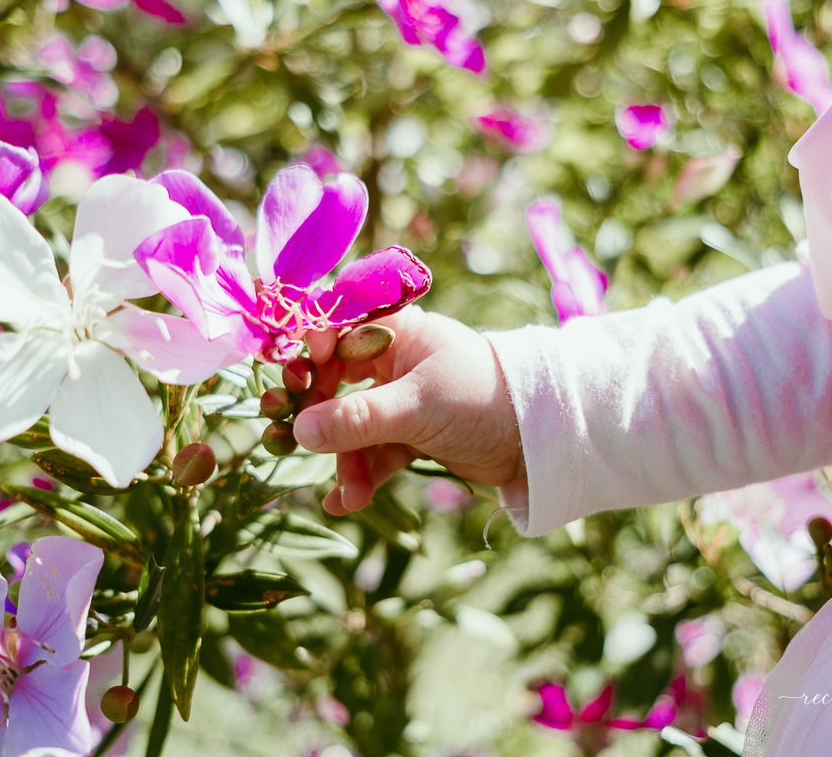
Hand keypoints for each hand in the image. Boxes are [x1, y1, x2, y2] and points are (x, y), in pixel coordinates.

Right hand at [292, 306, 525, 513]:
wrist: (538, 440)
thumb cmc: (481, 400)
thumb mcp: (417, 408)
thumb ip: (358, 420)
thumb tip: (300, 431)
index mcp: (396, 330)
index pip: (333, 331)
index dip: (308, 355)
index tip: (292, 386)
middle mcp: (393, 360)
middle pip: (333, 382)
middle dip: (317, 417)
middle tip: (293, 441)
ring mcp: (400, 398)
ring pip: (352, 424)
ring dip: (344, 458)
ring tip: (347, 491)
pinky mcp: (410, 434)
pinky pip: (373, 451)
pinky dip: (362, 473)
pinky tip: (347, 501)